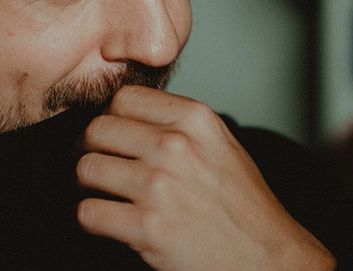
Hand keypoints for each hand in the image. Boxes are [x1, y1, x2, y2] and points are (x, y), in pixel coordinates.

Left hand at [76, 86, 335, 270]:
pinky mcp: (147, 227)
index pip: (124, 97)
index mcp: (195, 120)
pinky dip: (91, 219)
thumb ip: (179, 125)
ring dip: (88, 185)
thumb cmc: (244, 207)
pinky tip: (109, 221)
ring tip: (103, 193)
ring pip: (87, 169)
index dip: (110, 116)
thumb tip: (130, 115)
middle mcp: (176, 146)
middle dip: (91, 148)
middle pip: (98, 129)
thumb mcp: (220, 145)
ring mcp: (159, 186)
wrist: (266, 258)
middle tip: (100, 164)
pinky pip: (88, 212)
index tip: (111, 133)